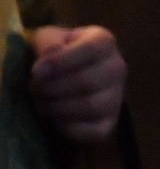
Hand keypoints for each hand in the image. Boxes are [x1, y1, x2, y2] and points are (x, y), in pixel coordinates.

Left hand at [28, 25, 126, 144]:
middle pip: (87, 81)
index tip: (36, 72)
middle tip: (34, 89)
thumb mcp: (50, 38)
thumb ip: (48, 42)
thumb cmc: (58, 54)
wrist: (69, 74)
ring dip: (58, 108)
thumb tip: (46, 62)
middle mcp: (117, 68)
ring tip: (42, 104)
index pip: (91, 49)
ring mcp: (117, 97)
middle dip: (53, 88)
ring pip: (91, 106)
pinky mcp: (110, 122)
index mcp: (104, 41)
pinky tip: (56, 119)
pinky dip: (70, 128)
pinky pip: (94, 131)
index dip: (61, 62)